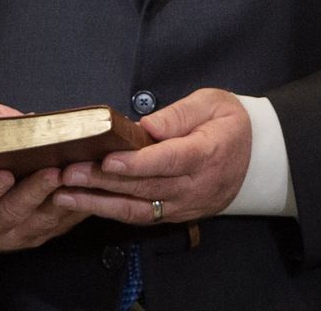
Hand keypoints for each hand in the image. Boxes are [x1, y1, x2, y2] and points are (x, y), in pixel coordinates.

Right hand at [0, 166, 86, 252]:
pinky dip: (74, 207)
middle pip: (11, 212)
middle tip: (52, 172)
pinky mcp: (34, 235)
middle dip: (34, 192)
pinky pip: (57, 225)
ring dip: (59, 200)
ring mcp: (11, 236)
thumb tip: (8, 119)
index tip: (4, 174)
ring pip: (38, 221)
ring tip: (75, 177)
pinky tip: (87, 188)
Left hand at [55, 87, 251, 225]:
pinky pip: (141, 216)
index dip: (136, 163)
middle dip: (102, 182)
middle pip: (144, 187)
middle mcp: (195, 185)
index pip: (167, 161)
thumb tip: (147, 126)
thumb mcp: (212, 104)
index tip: (107, 160)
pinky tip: (85, 204)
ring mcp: (185, 204)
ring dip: (99, 203)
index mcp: (206, 154)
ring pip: (138, 208)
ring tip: (64, 195)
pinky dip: (111, 212)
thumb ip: (180, 114)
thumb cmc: (229, 124)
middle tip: (68, 173)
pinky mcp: (176, 214)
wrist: (256, 158)